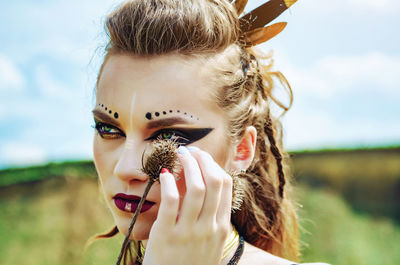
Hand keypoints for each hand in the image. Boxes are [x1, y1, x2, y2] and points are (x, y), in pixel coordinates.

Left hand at [142, 146, 232, 264]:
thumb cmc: (190, 262)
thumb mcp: (207, 241)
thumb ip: (207, 214)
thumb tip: (198, 181)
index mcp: (221, 226)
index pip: (225, 186)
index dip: (214, 166)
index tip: (202, 157)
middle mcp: (209, 227)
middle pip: (213, 181)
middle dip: (203, 160)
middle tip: (190, 151)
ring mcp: (189, 232)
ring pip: (196, 187)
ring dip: (188, 165)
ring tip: (179, 155)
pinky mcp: (167, 235)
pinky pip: (171, 201)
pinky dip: (169, 183)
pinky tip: (163, 175)